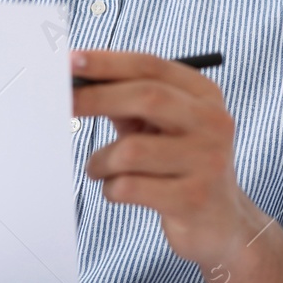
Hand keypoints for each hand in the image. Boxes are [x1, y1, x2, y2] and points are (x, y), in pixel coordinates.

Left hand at [76, 49, 266, 266]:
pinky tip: (116, 190)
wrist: (218, 221)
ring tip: (98, 168)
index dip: (108, 62)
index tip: (72, 61)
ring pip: (132, 151)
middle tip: (64, 105)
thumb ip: (128, 101)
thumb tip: (78, 81)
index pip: (151, 67)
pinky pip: (130, 187)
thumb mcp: (160, 126)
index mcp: (205, 96)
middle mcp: (213, 123)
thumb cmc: (178, 164)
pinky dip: (110, 188)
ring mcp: (207, 162)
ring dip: (101, 161)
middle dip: (97, 98)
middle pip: (147, 97)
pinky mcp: (193, 199)